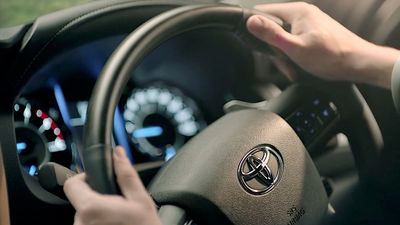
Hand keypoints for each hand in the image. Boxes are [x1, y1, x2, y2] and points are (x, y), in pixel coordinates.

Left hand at [64, 147, 161, 224]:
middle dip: (96, 199)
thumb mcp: (140, 199)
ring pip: (84, 217)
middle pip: (79, 201)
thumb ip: (126, 174)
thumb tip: (118, 154)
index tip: (97, 182)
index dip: (84, 178)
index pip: (71, 184)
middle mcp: (80, 224)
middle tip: (117, 205)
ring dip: (97, 214)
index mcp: (91, 208)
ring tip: (117, 220)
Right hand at [247, 2, 399, 88]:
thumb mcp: (295, 48)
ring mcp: (308, 23)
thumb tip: (251, 22)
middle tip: (283, 63)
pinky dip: (293, 55)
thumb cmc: (331, 56)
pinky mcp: (313, 33)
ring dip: (284, 56)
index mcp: (297, 12)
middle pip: (273, 28)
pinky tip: (298, 66)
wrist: (358, 63)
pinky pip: (294, 42)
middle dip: (274, 49)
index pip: (263, 13)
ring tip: (293, 68)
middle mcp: (302, 13)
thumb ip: (272, 34)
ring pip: (283, 38)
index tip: (259, 46)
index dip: (256, 30)